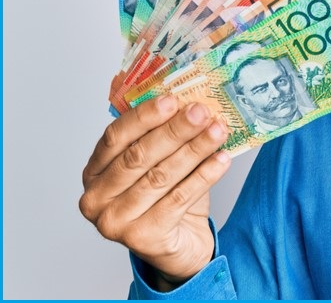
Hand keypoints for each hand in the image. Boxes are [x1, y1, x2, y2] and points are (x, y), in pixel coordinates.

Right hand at [79, 95, 231, 285]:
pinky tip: (222, 160)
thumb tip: (188, 103)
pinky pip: (178, 199)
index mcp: (94, 172)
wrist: (179, 246)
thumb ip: (162, 138)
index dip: (144, 117)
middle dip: (174, 130)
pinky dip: (204, 176)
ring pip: (160, 176)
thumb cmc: (166, 199)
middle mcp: (96, 198)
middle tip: (201, 112)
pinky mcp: (141, 238)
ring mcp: (115, 221)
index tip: (172, 99)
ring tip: (218, 131)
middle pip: (139, 156)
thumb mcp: (158, 164)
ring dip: (194, 149)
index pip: (115, 137)